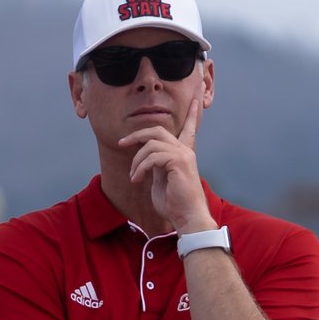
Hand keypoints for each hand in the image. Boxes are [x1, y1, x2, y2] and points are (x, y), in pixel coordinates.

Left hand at [118, 98, 215, 232]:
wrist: (187, 217)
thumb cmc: (174, 204)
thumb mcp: (161, 181)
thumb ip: (156, 167)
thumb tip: (145, 160)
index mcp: (183, 155)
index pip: (189, 130)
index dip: (192, 115)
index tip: (196, 102)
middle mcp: (185, 151)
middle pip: (158, 130)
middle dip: (137, 135)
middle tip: (122, 143)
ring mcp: (182, 155)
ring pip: (151, 144)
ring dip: (137, 160)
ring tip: (134, 175)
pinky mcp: (178, 162)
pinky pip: (152, 157)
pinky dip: (140, 167)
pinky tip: (137, 179)